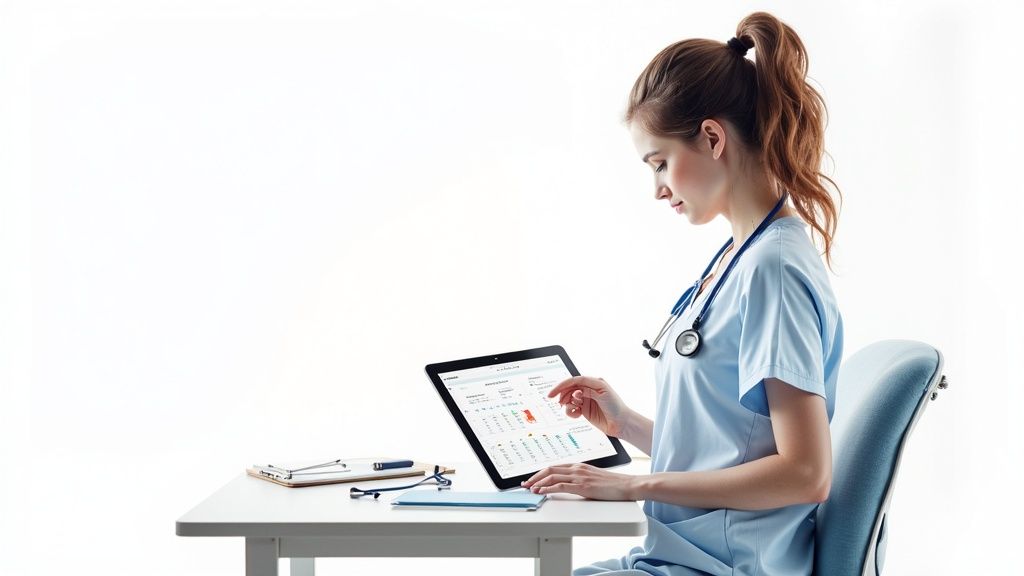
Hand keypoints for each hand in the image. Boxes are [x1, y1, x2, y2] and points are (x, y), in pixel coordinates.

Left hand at [521, 462, 637, 500]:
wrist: (627, 485)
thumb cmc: (612, 484)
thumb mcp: (592, 478)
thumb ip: (580, 479)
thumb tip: (567, 484)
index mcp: (578, 466)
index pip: (554, 467)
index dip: (540, 473)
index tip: (532, 479)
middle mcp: (577, 468)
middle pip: (549, 469)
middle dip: (535, 477)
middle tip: (525, 484)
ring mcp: (579, 476)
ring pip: (552, 476)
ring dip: (538, 482)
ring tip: (529, 488)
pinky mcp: (583, 486)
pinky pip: (560, 485)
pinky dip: (547, 488)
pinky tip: (541, 491)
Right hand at [547, 376, 630, 437]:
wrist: (621, 424)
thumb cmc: (616, 407)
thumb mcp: (603, 394)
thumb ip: (588, 390)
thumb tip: (575, 391)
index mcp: (594, 382)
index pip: (574, 380)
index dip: (562, 385)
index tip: (552, 393)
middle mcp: (589, 390)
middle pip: (569, 389)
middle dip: (563, 395)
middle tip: (560, 403)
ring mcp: (586, 400)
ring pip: (569, 399)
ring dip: (567, 404)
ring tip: (573, 409)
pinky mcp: (584, 410)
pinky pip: (572, 409)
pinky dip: (570, 412)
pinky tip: (576, 415)